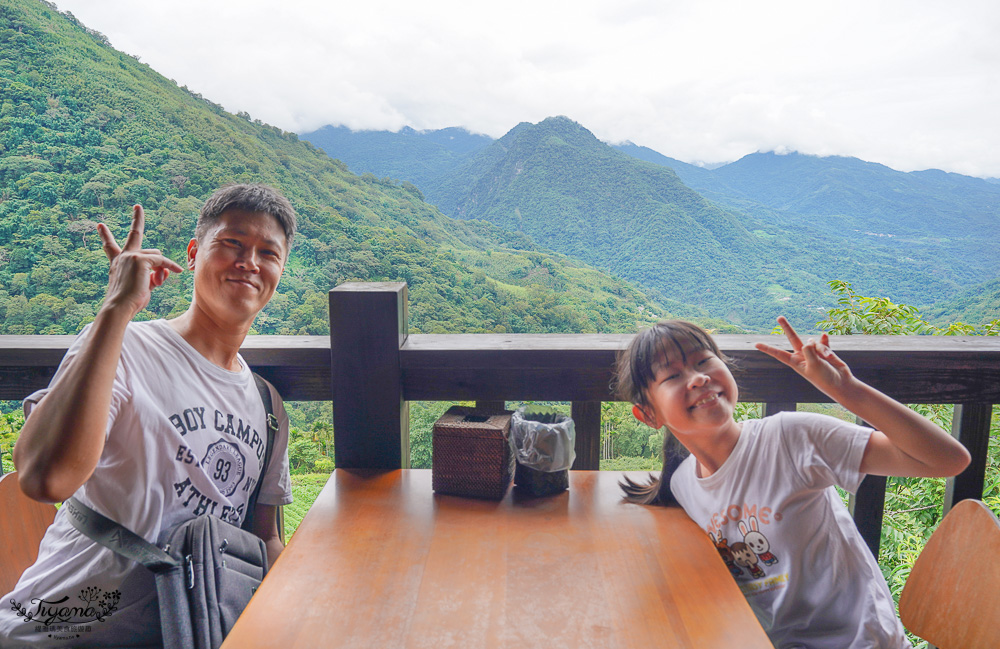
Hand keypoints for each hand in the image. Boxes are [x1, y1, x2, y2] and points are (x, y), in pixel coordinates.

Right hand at [96, 205, 183, 319]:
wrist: (120, 307)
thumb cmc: (130, 302)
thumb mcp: (143, 286)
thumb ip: (154, 275)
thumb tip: (165, 270)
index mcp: (117, 263)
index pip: (110, 246)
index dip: (105, 235)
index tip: (100, 225)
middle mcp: (122, 256)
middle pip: (135, 234)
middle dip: (137, 218)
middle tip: (137, 206)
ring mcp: (131, 256)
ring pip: (156, 255)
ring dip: (162, 267)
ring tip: (158, 282)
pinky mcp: (141, 260)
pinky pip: (162, 261)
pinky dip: (170, 267)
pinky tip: (177, 272)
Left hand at [754, 316, 853, 398]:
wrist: (841, 384)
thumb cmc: (825, 378)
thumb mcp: (814, 365)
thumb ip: (809, 351)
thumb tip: (809, 340)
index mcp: (795, 362)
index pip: (778, 353)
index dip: (767, 348)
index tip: (756, 344)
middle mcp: (803, 356)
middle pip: (793, 338)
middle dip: (787, 327)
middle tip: (779, 317)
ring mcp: (813, 353)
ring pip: (814, 342)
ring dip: (821, 349)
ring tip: (826, 360)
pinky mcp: (824, 351)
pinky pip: (823, 342)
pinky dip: (825, 342)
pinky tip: (825, 335)